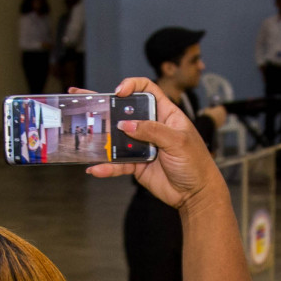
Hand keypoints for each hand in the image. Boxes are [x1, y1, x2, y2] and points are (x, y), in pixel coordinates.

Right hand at [85, 78, 225, 210]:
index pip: (147, 90)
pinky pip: (118, 163)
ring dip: (102, 137)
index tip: (120, 92)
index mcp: (165, 114)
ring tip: (83, 134)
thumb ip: (152, 131)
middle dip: (105, 105)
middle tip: (83, 99)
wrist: (196, 194)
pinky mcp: (136, 164)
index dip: (132, 86)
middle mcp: (151, 126)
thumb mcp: (177, 141)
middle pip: (125, 111)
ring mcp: (142, 145)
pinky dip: (107, 166)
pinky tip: (96, 168)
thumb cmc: (196, 163)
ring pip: (117, 137)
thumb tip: (126, 124)